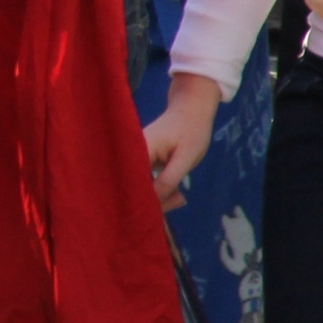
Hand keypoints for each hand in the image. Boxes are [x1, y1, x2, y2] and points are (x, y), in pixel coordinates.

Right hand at [143, 70, 224, 202]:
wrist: (191, 109)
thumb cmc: (191, 130)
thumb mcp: (186, 158)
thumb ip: (169, 179)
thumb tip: (154, 202)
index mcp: (139, 151)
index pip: (134, 183)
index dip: (144, 200)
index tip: (160, 212)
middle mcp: (131, 155)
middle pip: (134, 186)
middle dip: (155, 201)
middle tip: (179, 201)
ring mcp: (136, 159)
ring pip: (141, 185)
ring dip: (159, 196)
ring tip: (180, 198)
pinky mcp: (142, 162)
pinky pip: (146, 181)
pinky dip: (160, 189)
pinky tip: (175, 194)